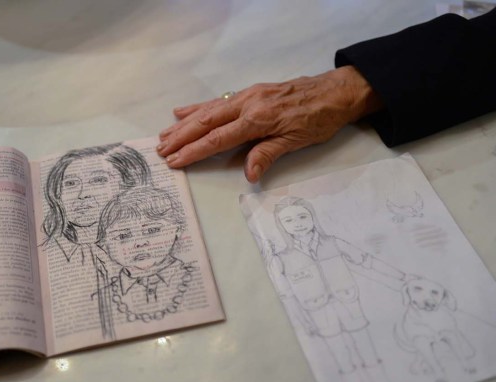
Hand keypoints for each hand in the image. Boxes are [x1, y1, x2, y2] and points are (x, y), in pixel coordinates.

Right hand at [157, 66, 382, 182]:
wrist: (335, 92)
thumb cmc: (319, 119)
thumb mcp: (296, 142)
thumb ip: (267, 155)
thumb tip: (248, 175)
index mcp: (257, 119)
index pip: (218, 139)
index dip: (193, 151)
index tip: (174, 160)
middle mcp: (247, 104)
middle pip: (206, 122)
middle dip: (181, 137)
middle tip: (160, 150)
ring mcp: (247, 95)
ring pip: (208, 110)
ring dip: (184, 123)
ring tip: (164, 134)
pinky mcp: (250, 92)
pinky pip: (219, 100)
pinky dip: (199, 106)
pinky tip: (183, 111)